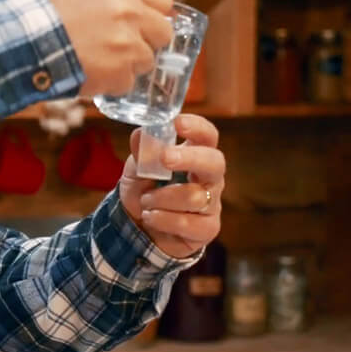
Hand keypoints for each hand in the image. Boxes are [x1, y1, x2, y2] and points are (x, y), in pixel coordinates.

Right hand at [36, 0, 173, 96]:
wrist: (25, 38)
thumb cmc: (46, 6)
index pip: (163, 0)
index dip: (153, 13)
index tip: (144, 22)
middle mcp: (132, 11)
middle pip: (163, 32)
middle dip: (146, 40)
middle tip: (123, 44)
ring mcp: (128, 43)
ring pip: (147, 60)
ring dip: (128, 64)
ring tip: (100, 60)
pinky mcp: (119, 71)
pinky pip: (127, 82)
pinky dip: (112, 82)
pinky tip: (91, 73)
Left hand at [119, 114, 224, 257]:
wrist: (139, 228)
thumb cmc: (144, 191)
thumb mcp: (136, 169)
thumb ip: (141, 152)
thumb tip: (142, 133)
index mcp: (195, 154)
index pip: (207, 135)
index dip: (197, 127)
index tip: (178, 123)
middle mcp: (209, 177)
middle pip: (215, 162)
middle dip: (190, 159)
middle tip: (165, 158)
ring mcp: (212, 203)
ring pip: (194, 197)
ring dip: (161, 198)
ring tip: (146, 201)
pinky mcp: (208, 228)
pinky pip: (188, 223)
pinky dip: (162, 219)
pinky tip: (150, 217)